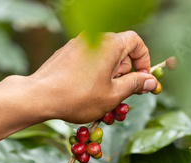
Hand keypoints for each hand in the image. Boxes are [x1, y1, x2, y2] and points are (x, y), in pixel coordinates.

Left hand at [29, 31, 157, 123]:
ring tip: (100, 97)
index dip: (143, 61)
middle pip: (119, 51)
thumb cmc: (79, 97)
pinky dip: (92, 74)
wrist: (39, 96)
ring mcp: (77, 44)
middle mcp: (94, 38)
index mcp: (110, 44)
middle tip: (119, 94)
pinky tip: (84, 93)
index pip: (136, 42)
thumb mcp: (113, 95)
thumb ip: (135, 85)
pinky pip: (87, 61)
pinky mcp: (65, 53)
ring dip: (108, 77)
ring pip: (102, 58)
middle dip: (124, 73)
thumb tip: (151, 81)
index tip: (141, 80)